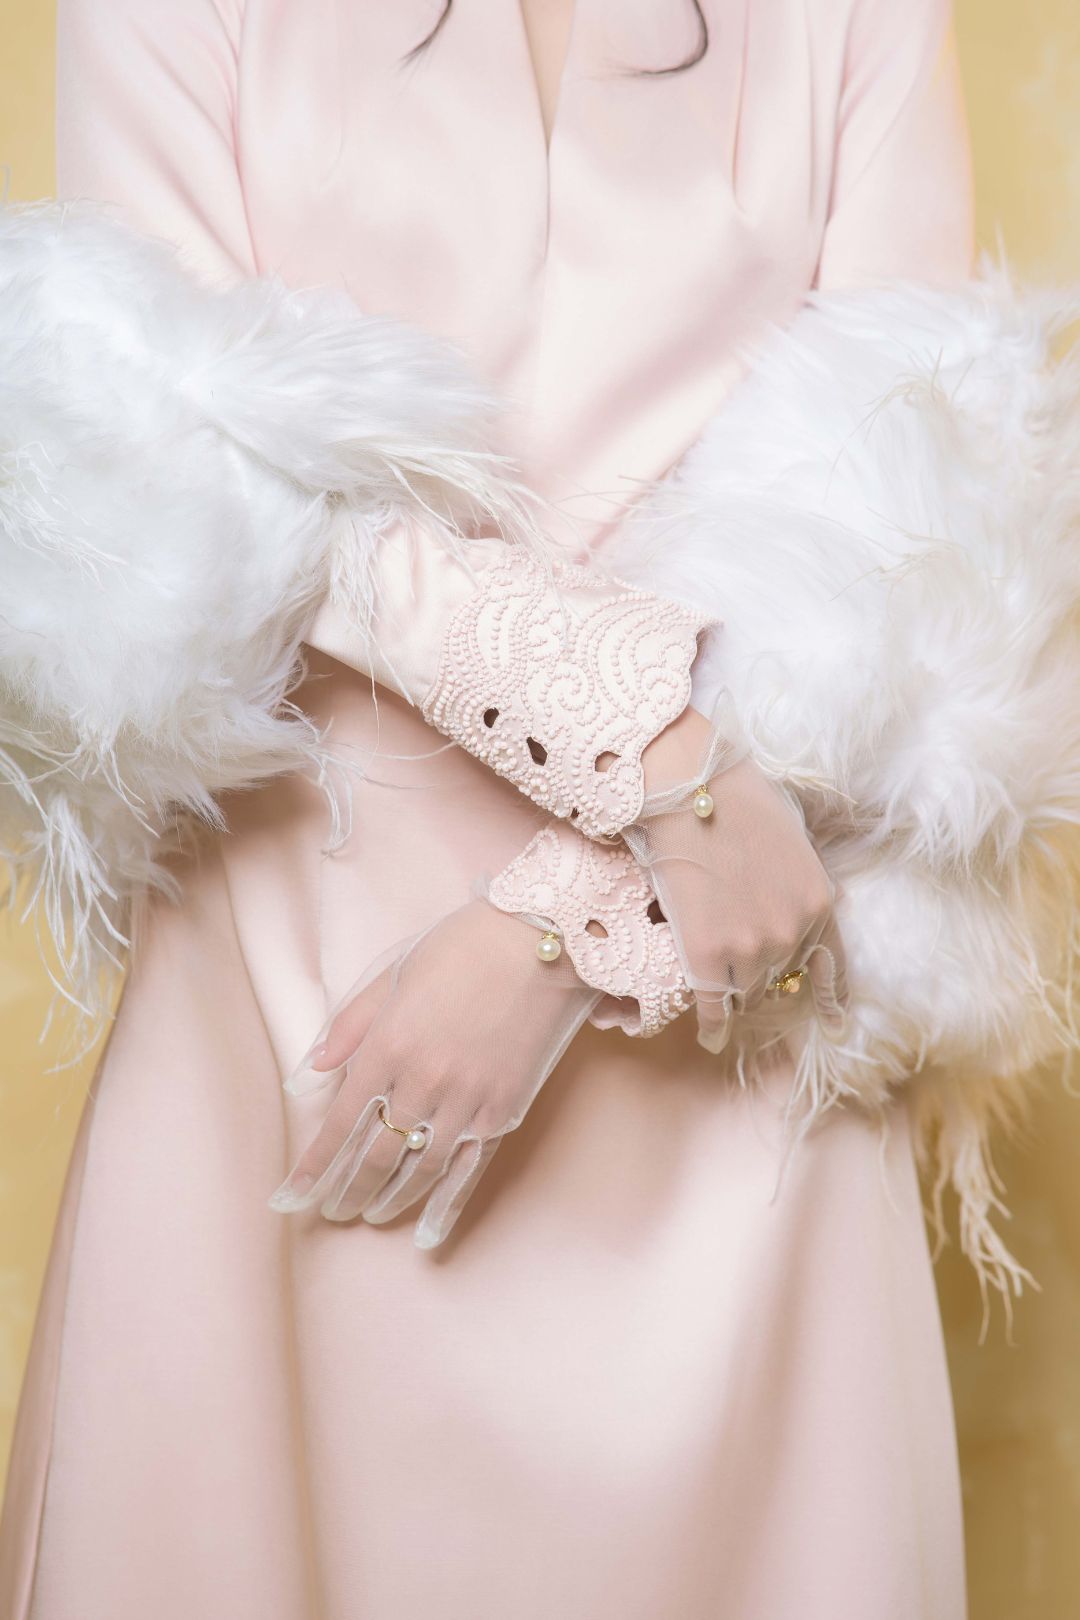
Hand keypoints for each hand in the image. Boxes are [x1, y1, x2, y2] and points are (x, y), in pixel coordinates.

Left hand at [269, 901, 597, 1246]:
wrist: (540, 942)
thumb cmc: (461, 947)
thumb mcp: (392, 974)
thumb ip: (349, 1027)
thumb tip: (310, 1074)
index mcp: (388, 1045)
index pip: (339, 1122)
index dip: (313, 1166)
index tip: (290, 1197)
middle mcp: (422, 1080)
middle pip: (375, 1154)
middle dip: (348, 1189)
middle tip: (332, 1211)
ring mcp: (466, 1098)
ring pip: (419, 1167)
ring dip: (390, 1197)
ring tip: (369, 1214)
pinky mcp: (504, 1107)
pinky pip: (468, 1167)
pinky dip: (445, 1204)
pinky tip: (427, 1233)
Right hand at [635, 706, 846, 1051]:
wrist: (689, 787)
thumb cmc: (736, 799)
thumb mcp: (792, 843)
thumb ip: (799, 886)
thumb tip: (792, 910)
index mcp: (819, 902)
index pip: (831, 965)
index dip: (828, 995)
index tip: (832, 1019)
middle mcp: (792, 932)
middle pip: (781, 978)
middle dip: (764, 974)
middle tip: (740, 965)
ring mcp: (749, 947)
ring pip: (745, 991)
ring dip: (733, 988)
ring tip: (716, 982)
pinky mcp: (704, 954)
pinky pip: (714, 1005)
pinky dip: (712, 1024)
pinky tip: (710, 1035)